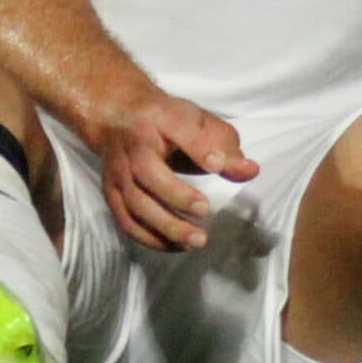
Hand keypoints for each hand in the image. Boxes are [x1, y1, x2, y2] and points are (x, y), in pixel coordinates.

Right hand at [96, 93, 256, 251]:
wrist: (115, 117)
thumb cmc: (165, 120)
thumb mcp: (198, 121)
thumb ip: (226, 146)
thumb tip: (250, 171)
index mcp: (159, 118)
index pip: (180, 129)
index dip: (200, 148)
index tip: (218, 165)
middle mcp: (134, 146)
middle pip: (148, 173)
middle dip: (177, 195)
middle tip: (205, 210)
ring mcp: (118, 172)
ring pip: (136, 203)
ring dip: (166, 226)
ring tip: (198, 240)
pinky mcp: (111, 194)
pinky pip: (127, 222)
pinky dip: (151, 238)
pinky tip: (177, 245)